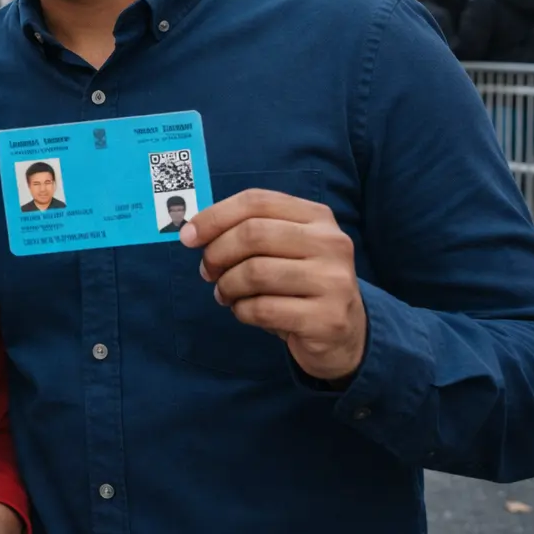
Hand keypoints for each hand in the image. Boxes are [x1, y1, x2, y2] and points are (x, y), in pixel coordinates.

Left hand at [183, 189, 366, 382]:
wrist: (344, 333)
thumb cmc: (298, 283)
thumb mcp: (282, 248)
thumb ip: (246, 230)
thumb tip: (191, 230)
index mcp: (317, 217)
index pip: (256, 201)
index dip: (214, 216)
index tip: (188, 236)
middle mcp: (331, 243)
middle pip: (253, 234)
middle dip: (217, 253)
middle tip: (207, 271)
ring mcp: (334, 282)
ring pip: (255, 273)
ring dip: (227, 286)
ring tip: (225, 294)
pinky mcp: (327, 319)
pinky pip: (263, 309)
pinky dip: (242, 311)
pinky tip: (245, 311)